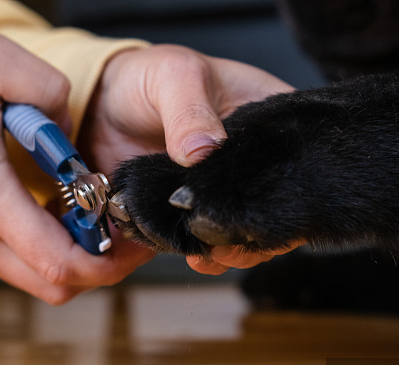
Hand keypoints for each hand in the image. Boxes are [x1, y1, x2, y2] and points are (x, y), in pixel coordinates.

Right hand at [0, 32, 152, 303]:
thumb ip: (50, 89)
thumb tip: (76, 137)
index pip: (57, 261)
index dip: (108, 260)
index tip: (135, 236)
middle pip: (57, 286)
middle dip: (105, 268)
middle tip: (130, 234)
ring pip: (44, 283)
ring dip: (81, 262)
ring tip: (103, 223)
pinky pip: (26, 268)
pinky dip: (57, 255)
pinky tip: (71, 219)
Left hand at [80, 44, 298, 272]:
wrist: (101, 105)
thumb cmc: (149, 77)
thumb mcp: (174, 76)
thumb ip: (189, 111)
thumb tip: (202, 151)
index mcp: (268, 124)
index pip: (297, 166)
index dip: (289, 194)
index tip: (260, 212)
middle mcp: (253, 166)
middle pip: (274, 211)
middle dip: (255, 234)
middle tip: (227, 243)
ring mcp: (223, 195)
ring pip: (243, 234)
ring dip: (228, 250)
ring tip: (205, 254)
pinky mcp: (192, 217)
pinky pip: (203, 243)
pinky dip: (197, 253)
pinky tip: (185, 253)